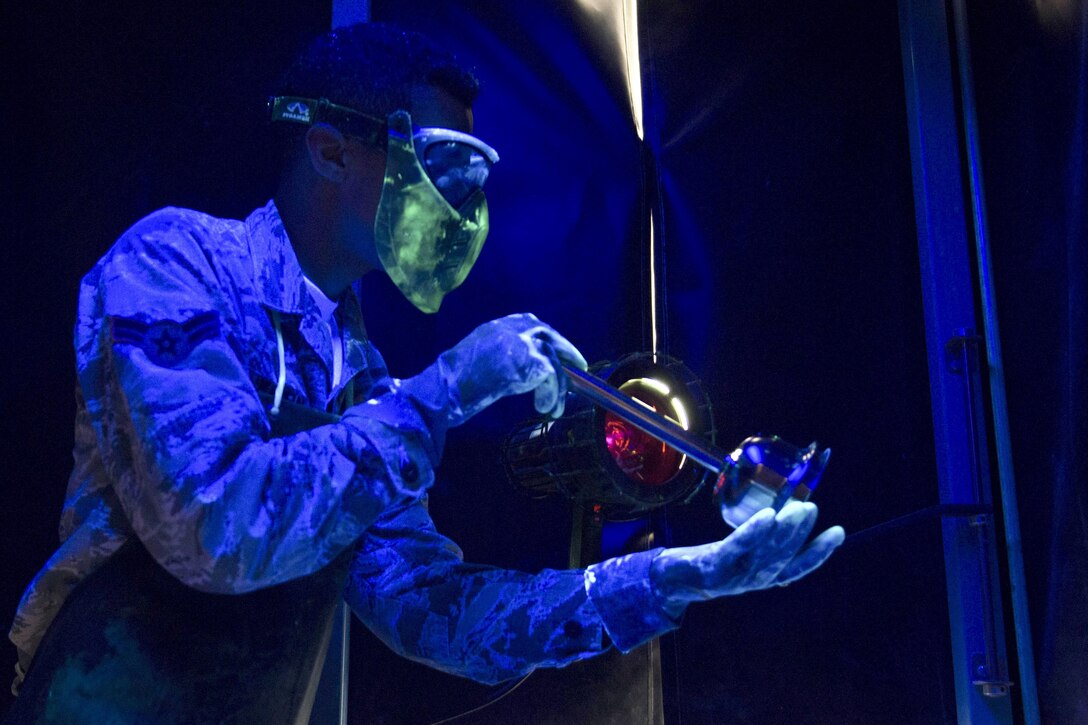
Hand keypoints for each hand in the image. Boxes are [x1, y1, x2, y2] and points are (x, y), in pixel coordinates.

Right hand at [436, 313, 587, 425]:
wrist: (445, 389)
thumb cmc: (455, 383)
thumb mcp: (481, 358)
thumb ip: (504, 355)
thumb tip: (529, 368)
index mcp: (498, 325)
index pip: (532, 324)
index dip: (549, 340)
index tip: (558, 352)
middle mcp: (512, 328)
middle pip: (549, 335)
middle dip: (567, 352)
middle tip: (579, 368)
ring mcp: (523, 341)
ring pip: (553, 361)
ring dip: (558, 388)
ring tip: (552, 409)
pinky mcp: (531, 360)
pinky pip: (552, 378)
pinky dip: (552, 396)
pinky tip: (543, 409)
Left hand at [650, 501, 844, 617]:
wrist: (671, 579)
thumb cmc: (710, 562)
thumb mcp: (740, 554)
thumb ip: (761, 542)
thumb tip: (785, 512)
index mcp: (762, 577)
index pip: (797, 567)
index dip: (819, 553)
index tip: (838, 532)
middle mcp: (752, 580)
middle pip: (781, 557)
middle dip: (799, 534)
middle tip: (812, 508)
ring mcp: (733, 576)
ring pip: (765, 553)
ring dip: (784, 531)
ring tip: (798, 509)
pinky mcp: (714, 566)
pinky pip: (738, 547)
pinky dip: (755, 533)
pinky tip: (769, 515)